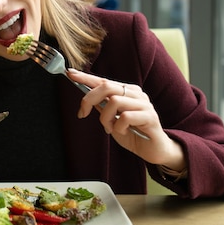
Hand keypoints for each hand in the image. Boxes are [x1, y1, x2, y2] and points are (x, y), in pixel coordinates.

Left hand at [67, 69, 185, 170]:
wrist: (153, 150)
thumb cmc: (132, 133)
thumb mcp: (112, 119)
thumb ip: (102, 107)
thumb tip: (86, 98)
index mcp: (127, 91)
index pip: (103, 81)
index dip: (86, 77)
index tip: (70, 74)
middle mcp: (136, 94)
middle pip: (107, 86)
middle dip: (89, 99)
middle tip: (82, 114)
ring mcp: (144, 104)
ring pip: (114, 102)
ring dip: (106, 118)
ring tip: (110, 128)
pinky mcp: (150, 116)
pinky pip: (125, 117)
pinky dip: (118, 127)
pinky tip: (123, 132)